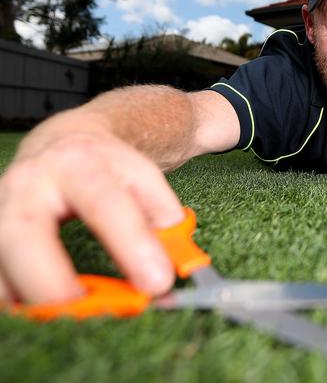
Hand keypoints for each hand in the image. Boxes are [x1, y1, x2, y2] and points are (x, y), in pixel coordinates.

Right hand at [0, 129, 183, 303]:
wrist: (63, 142)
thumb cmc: (108, 168)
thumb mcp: (143, 179)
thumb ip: (164, 219)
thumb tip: (177, 264)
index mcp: (79, 163)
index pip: (105, 204)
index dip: (131, 245)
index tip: (157, 283)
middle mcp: (29, 183)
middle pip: (24, 233)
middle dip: (52, 282)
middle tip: (88, 312)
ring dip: (29, 297)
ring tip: (70, 318)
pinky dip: (15, 298)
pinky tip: (43, 311)